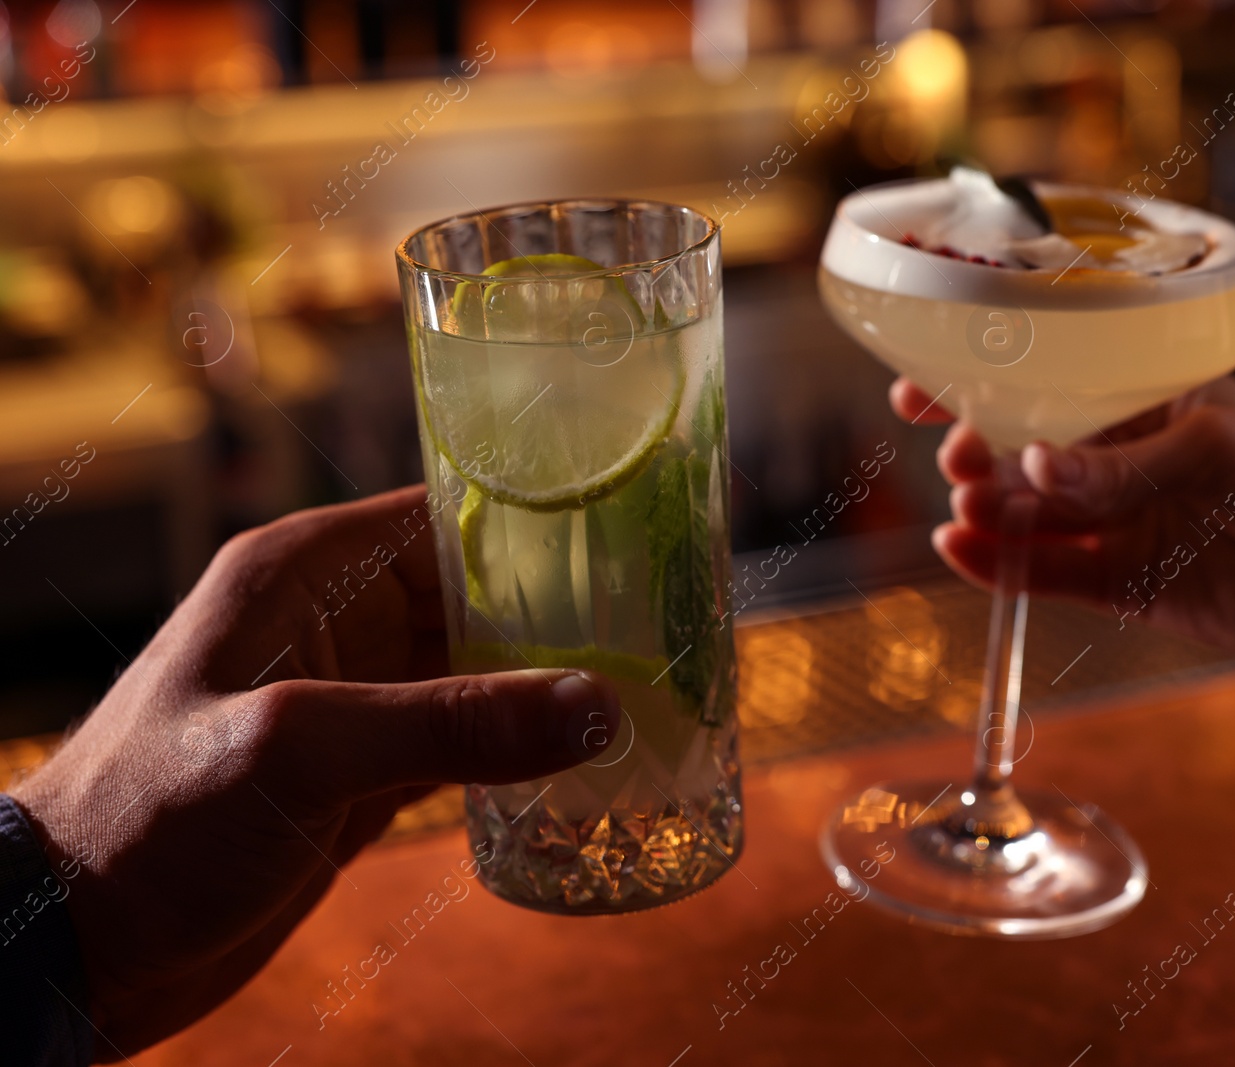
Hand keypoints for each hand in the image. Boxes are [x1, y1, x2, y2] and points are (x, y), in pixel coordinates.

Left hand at [11, 486, 619, 1055]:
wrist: (72, 943)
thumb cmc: (149, 817)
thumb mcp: (297, 750)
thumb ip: (448, 724)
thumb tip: (598, 708)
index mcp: (308, 569)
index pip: (451, 513)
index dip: (544, 524)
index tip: (642, 543)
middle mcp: (339, 620)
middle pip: (483, 593)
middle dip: (572, 613)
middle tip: (672, 633)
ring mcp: (355, 699)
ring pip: (483, 672)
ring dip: (554, 688)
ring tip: (653, 696)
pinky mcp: (362, 774)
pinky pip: (465, 743)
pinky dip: (522, 753)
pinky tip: (585, 766)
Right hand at [892, 374, 1234, 795]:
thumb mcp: (1228, 453)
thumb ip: (1131, 466)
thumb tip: (1035, 468)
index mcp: (1148, 398)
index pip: (1048, 380)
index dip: (980, 381)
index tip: (919, 388)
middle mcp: (1126, 458)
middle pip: (1024, 449)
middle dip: (979, 450)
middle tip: (961, 460)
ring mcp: (1121, 522)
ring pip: (1029, 514)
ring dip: (986, 509)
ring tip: (963, 511)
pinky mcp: (1125, 585)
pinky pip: (1049, 574)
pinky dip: (1002, 568)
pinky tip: (962, 555)